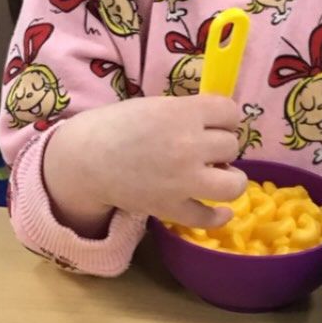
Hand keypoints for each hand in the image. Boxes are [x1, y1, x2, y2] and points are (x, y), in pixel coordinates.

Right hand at [43, 95, 245, 232]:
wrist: (87, 159)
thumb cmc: (119, 124)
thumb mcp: (158, 105)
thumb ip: (189, 112)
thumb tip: (221, 122)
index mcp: (184, 113)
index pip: (231, 111)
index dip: (224, 116)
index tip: (214, 121)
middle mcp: (189, 146)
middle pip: (232, 145)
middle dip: (221, 144)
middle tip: (204, 146)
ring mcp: (183, 181)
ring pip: (234, 183)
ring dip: (229, 177)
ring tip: (217, 174)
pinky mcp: (172, 208)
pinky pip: (209, 217)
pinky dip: (218, 215)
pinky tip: (220, 209)